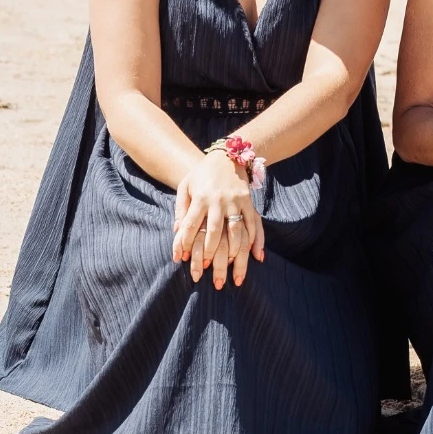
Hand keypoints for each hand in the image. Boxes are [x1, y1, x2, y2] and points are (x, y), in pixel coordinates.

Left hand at [173, 149, 264, 288]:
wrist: (227, 155)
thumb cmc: (202, 174)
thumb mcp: (185, 186)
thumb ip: (180, 209)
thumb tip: (177, 231)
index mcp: (200, 197)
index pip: (190, 225)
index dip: (184, 243)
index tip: (182, 260)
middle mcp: (218, 201)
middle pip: (214, 234)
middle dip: (211, 257)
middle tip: (210, 278)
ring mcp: (236, 201)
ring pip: (236, 233)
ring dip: (236, 256)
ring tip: (235, 277)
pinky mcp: (248, 201)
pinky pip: (253, 224)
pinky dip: (255, 241)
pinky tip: (254, 256)